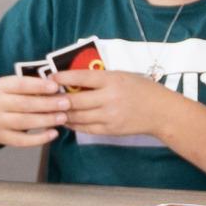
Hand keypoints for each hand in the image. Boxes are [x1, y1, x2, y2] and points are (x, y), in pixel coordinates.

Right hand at [0, 72, 70, 151]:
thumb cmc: (8, 98)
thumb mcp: (13, 87)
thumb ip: (32, 86)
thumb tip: (58, 87)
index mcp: (1, 86)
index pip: (20, 84)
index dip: (38, 86)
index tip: (56, 87)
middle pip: (24, 104)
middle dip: (47, 104)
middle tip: (66, 103)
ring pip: (24, 122)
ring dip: (46, 120)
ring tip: (63, 117)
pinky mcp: (2, 138)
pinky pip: (22, 140)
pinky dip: (39, 138)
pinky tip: (54, 133)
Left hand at [57, 68, 182, 140]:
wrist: (160, 112)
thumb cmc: (141, 89)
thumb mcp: (122, 76)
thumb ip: (99, 78)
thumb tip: (73, 80)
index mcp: (112, 80)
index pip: (81, 77)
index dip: (63, 78)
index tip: (50, 78)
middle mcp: (109, 98)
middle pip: (75, 100)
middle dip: (57, 99)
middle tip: (45, 96)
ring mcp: (109, 116)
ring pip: (77, 116)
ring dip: (62, 113)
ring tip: (51, 109)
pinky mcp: (109, 130)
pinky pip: (85, 128)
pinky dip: (73, 124)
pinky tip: (66, 120)